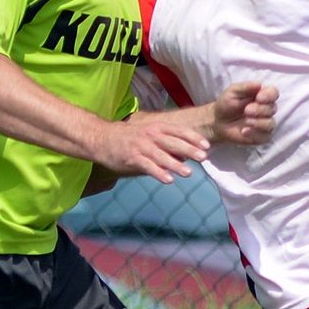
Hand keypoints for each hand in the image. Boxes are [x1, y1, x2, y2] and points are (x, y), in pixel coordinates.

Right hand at [92, 112, 210, 184]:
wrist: (102, 138)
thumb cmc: (130, 138)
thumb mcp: (150, 136)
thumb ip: (168, 146)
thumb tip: (187, 157)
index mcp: (157, 128)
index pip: (179, 131)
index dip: (193, 138)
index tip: (207, 146)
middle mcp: (150, 136)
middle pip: (173, 143)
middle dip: (189, 150)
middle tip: (204, 158)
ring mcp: (141, 147)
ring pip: (161, 156)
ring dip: (176, 165)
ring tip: (189, 173)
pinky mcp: (131, 158)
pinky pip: (147, 167)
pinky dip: (158, 173)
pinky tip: (168, 180)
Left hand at [211, 81, 278, 144]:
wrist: (218, 122)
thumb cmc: (226, 104)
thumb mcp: (232, 92)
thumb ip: (245, 87)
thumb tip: (259, 84)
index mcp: (262, 95)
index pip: (274, 93)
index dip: (269, 96)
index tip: (259, 98)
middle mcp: (266, 109)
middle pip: (273, 109)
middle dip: (260, 110)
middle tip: (246, 110)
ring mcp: (265, 123)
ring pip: (271, 123)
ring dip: (259, 123)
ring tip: (246, 122)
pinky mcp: (262, 136)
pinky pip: (266, 137)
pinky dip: (255, 134)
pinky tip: (244, 132)